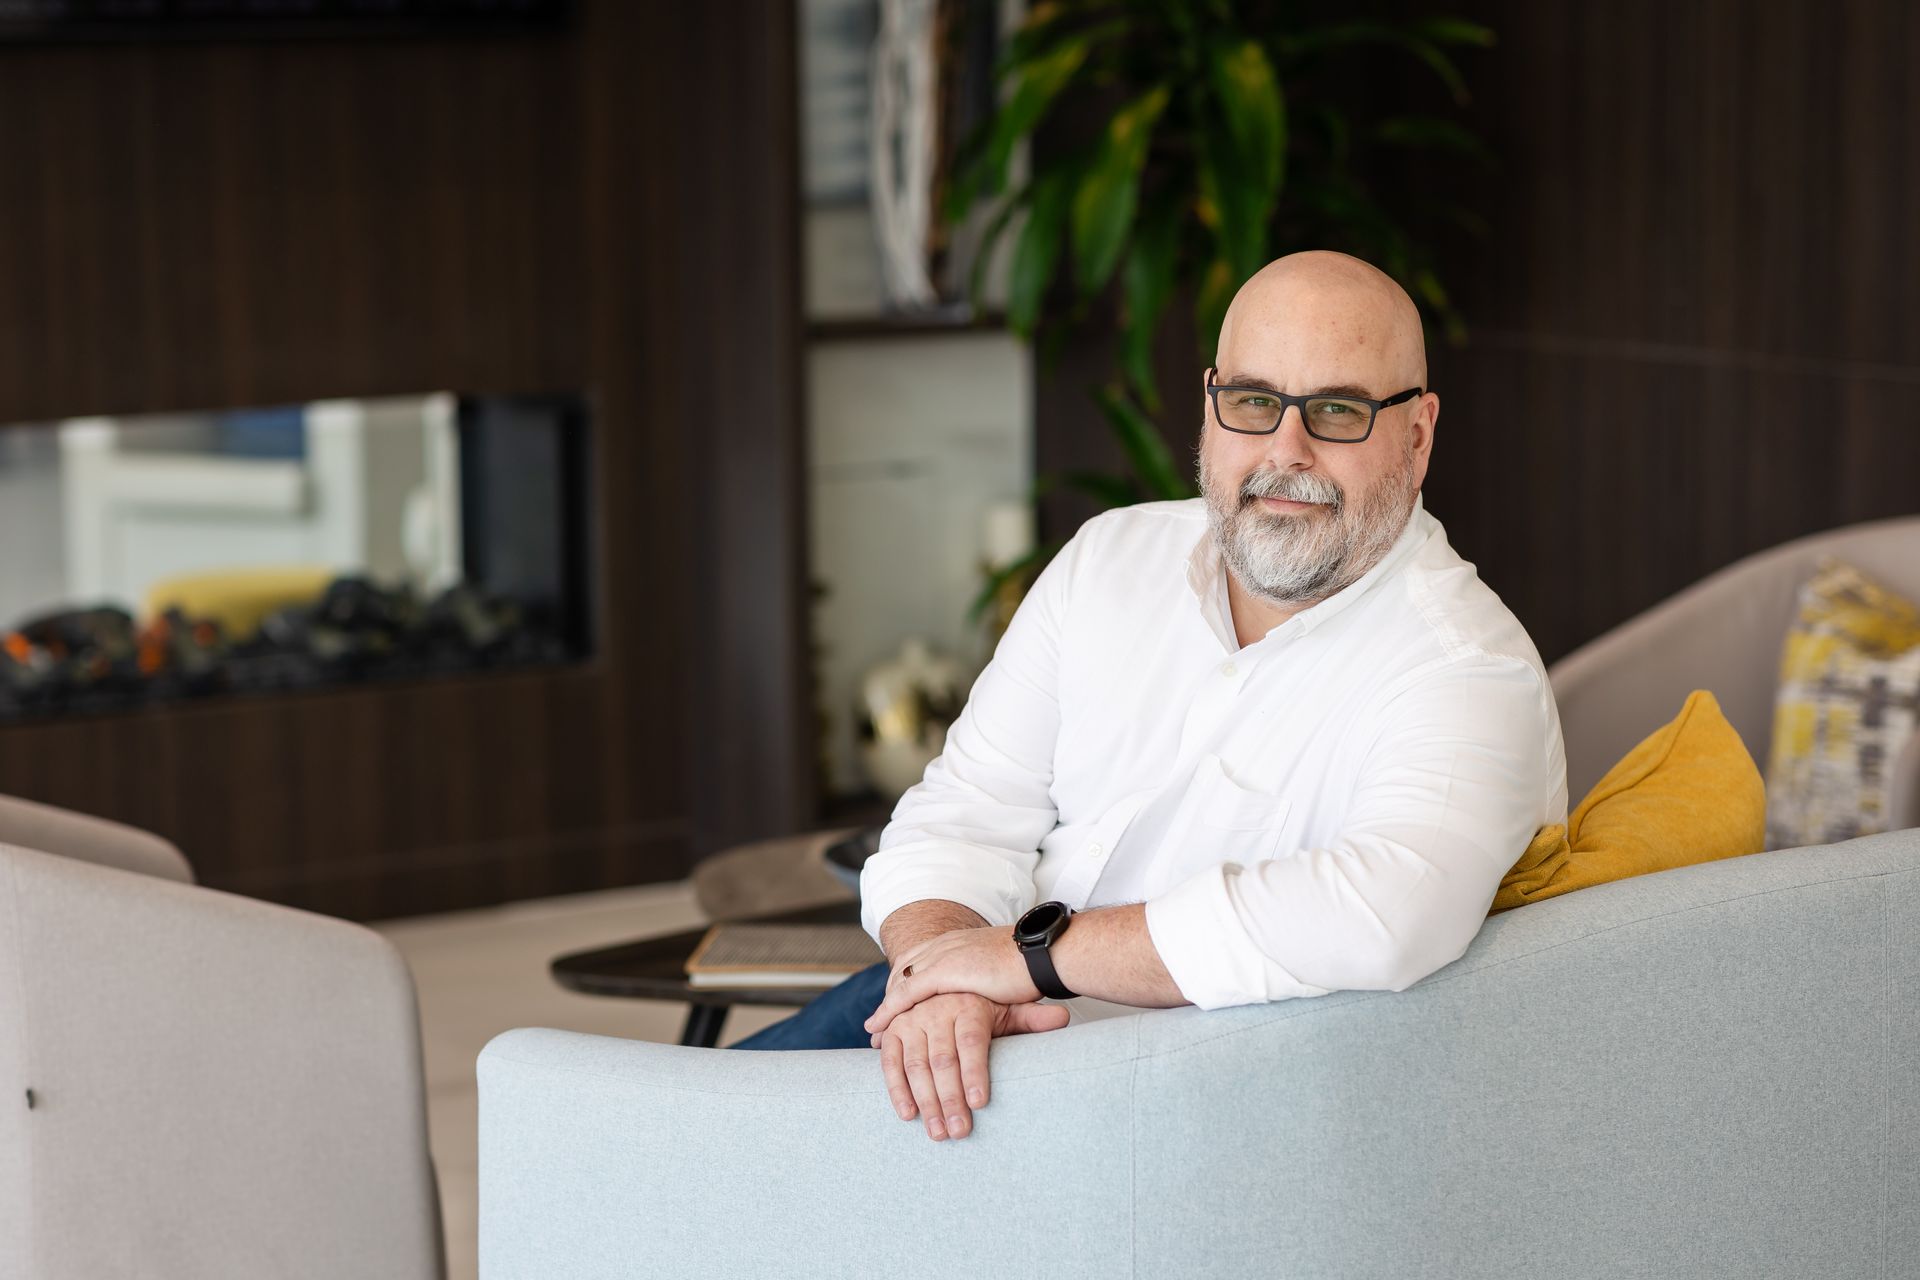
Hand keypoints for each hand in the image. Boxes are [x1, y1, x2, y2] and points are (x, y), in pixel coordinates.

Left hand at [865, 925, 1039, 1036]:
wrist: (1044, 954)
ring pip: (901, 984)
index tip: (897, 1005)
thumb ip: (992, 982)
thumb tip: (997, 995)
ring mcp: (942, 956)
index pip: (921, 960)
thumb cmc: (1036, 965)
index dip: (906, 983)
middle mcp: (945, 945)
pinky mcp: (943, 972)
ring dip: (887, 1011)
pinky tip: (880, 1030)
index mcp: (960, 942)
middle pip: (904, 971)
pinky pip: (906, 994)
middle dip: (890, 998)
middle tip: (877, 1025)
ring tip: (874, 1034)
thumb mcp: (1005, 972)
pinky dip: (890, 1012)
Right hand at [876, 992, 1068, 1140]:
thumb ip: (1031, 1017)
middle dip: (950, 1099)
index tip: (979, 1103)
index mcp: (968, 1006)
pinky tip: (907, 1114)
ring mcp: (912, 1021)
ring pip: (916, 1065)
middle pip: (943, 1059)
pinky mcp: (893, 1031)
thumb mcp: (1006, 1006)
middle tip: (959, 1132)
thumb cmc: (981, 1003)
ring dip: (925, 1102)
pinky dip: (896, 1089)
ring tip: (938, 1133)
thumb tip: (1064, 1019)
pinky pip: (890, 1062)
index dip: (974, 1073)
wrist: (940, 977)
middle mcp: (936, 1011)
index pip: (971, 1042)